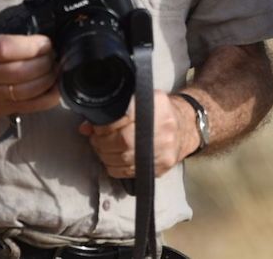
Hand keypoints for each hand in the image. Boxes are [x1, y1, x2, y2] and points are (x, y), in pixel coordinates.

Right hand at [0, 30, 59, 120]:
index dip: (35, 45)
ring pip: (30, 89)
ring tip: (55, 68)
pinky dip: (48, 97)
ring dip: (50, 77)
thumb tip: (35, 31)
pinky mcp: (0, 110)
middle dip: (47, 60)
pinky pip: (31, 106)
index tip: (46, 42)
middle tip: (53, 54)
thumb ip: (3, 34)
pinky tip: (55, 87)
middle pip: (25, 70)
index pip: (10, 48)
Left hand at [78, 91, 194, 178]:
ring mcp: (164, 149)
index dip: (106, 125)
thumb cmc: (159, 111)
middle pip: (123, 141)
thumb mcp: (141, 100)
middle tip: (95, 140)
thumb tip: (86, 127)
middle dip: (102, 143)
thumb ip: (114, 110)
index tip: (96, 127)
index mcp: (158, 105)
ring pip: (124, 159)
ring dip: (105, 156)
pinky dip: (115, 168)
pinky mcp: (162, 166)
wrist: (187, 126)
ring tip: (102, 149)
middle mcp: (164, 127)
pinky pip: (131, 172)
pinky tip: (112, 161)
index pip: (124, 117)